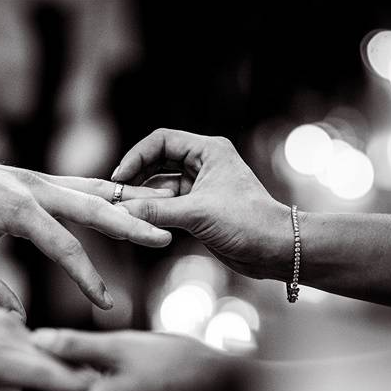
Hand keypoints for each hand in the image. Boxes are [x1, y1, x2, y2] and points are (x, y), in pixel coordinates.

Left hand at [0, 148, 173, 314]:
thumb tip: (18, 322)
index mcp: (18, 210)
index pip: (65, 248)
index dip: (88, 279)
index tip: (106, 306)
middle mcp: (38, 189)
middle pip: (96, 208)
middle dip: (132, 225)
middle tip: (165, 237)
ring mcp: (42, 179)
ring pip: (96, 189)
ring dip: (131, 200)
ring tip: (165, 205)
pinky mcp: (40, 178)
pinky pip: (84, 184)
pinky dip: (112, 191)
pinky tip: (132, 195)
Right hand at [112, 128, 292, 280]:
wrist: (275, 249)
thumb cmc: (247, 222)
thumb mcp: (197, 214)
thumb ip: (156, 212)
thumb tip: (121, 212)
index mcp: (208, 151)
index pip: (161, 141)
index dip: (137, 156)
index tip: (119, 177)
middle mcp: (203, 164)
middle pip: (157, 162)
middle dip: (137, 178)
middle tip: (116, 196)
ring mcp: (200, 187)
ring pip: (161, 187)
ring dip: (143, 198)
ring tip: (124, 212)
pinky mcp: (199, 210)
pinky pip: (168, 206)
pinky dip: (153, 213)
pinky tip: (139, 222)